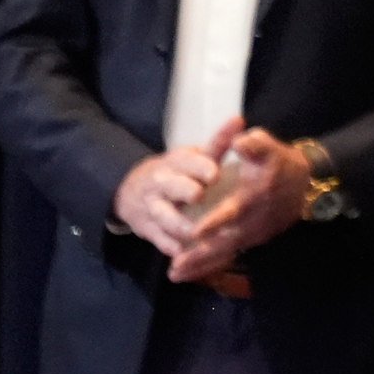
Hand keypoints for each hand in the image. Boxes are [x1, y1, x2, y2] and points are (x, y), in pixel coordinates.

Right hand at [111, 124, 235, 261]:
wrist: (133, 190)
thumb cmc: (178, 173)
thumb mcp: (194, 157)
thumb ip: (218, 143)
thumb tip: (240, 120)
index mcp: (176, 163)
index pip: (186, 160)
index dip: (199, 167)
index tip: (213, 173)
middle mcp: (162, 182)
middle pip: (171, 185)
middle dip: (184, 189)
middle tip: (198, 194)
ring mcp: (153, 206)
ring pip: (162, 214)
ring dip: (177, 223)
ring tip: (192, 231)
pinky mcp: (148, 227)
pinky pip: (158, 238)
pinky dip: (168, 245)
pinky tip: (180, 253)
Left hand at [167, 126, 319, 282]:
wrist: (307, 184)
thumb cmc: (280, 164)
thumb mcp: (270, 147)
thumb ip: (255, 145)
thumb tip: (239, 142)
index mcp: (253, 197)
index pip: (232, 212)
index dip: (215, 222)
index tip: (195, 231)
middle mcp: (253, 221)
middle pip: (225, 242)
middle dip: (200, 255)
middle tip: (175, 267)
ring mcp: (254, 233)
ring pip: (226, 253)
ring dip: (201, 265)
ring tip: (175, 275)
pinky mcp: (254, 240)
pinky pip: (231, 255)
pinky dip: (211, 265)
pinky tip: (192, 272)